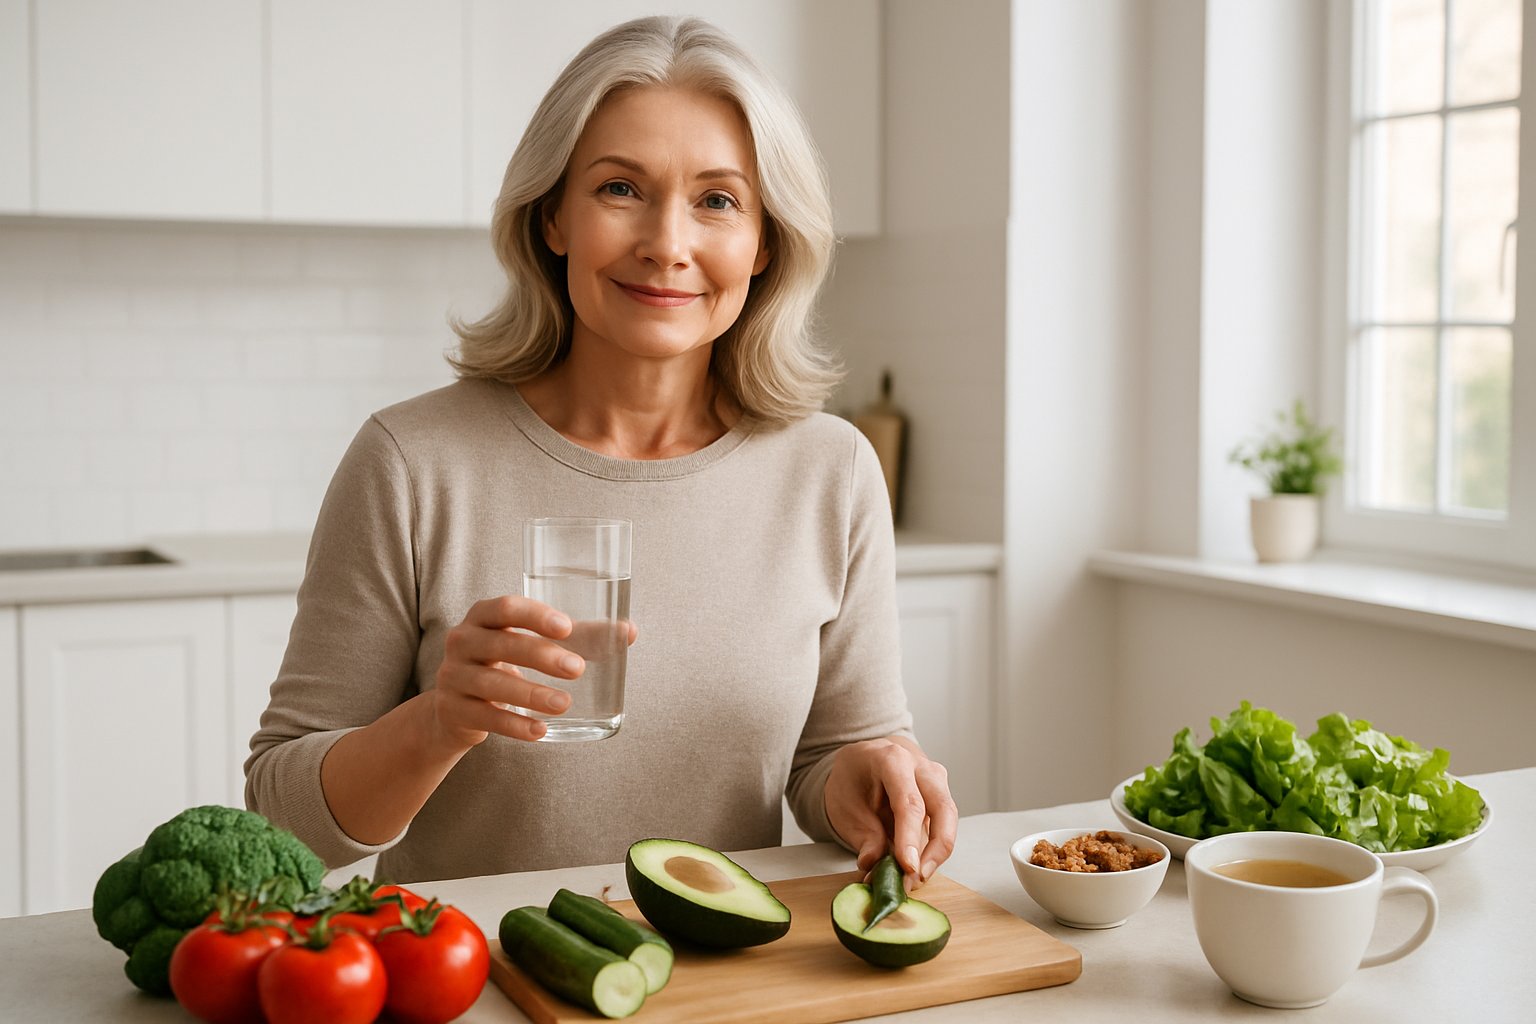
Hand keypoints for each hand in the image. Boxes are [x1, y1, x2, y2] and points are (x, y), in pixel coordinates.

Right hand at [429, 596, 636, 749]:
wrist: (454, 706)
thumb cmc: (504, 663)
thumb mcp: (531, 643)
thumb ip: (579, 636)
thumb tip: (628, 632)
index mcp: (483, 616)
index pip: (506, 607)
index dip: (535, 616)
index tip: (566, 627)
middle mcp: (463, 641)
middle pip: (502, 644)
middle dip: (542, 656)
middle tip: (577, 669)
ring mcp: (453, 676)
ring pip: (494, 683)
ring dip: (532, 694)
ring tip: (564, 703)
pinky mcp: (453, 710)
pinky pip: (486, 717)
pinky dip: (515, 725)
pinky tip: (540, 730)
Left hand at [822, 737, 957, 889]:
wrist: (864, 760)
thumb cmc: (854, 778)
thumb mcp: (845, 804)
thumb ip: (863, 835)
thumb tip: (872, 864)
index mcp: (892, 760)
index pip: (909, 802)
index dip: (910, 838)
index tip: (908, 868)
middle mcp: (921, 767)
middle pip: (942, 810)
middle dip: (935, 850)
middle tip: (916, 880)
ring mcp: (936, 781)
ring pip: (949, 820)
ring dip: (934, 855)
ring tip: (911, 881)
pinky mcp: (941, 797)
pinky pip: (943, 827)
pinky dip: (930, 852)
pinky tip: (913, 871)